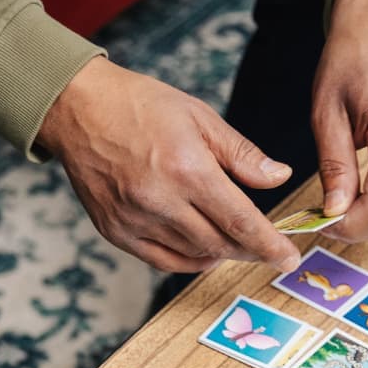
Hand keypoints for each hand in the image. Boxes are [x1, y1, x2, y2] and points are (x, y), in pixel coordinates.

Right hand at [38, 58, 300, 273]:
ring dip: (220, 254)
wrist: (78, 110)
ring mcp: (134, 221)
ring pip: (192, 255)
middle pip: (219, 244)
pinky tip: (202, 250)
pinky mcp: (115, 231)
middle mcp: (160, 201)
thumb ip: (242, 155)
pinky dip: (188, 260)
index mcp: (187, 169)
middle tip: (265, 247)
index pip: (240, 221)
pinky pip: (162, 260)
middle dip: (249, 250)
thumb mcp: (200, 117)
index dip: (269, 244)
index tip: (288, 259)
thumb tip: (279, 178)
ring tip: (233, 241)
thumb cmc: (140, 106)